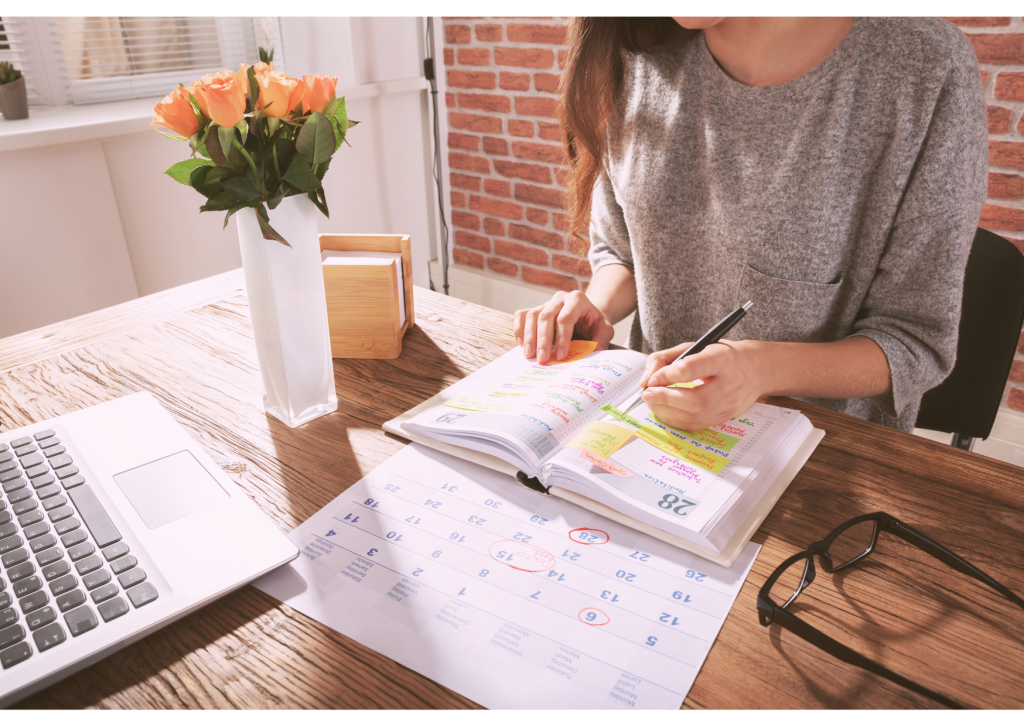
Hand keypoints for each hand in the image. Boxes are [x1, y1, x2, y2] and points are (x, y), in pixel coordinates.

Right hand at [513, 291, 614, 362]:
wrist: (587, 314)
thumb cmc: (594, 322)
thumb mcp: (605, 329)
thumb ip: (602, 339)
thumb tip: (595, 351)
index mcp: (577, 300)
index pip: (565, 318)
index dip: (562, 338)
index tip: (560, 356)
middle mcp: (560, 298)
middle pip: (546, 316)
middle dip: (542, 340)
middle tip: (542, 359)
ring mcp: (546, 303)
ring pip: (532, 315)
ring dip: (529, 336)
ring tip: (530, 355)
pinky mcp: (536, 309)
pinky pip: (522, 315)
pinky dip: (519, 328)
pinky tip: (521, 344)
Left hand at [639, 340, 766, 429]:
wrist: (756, 368)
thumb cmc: (720, 355)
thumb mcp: (694, 346)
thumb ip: (665, 358)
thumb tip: (646, 380)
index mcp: (723, 358)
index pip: (692, 369)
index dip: (667, 376)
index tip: (652, 379)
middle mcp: (731, 382)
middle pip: (695, 400)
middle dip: (665, 399)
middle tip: (647, 395)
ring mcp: (731, 403)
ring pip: (694, 416)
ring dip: (666, 412)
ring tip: (653, 402)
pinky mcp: (727, 416)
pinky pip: (697, 425)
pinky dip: (675, 420)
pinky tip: (665, 411)